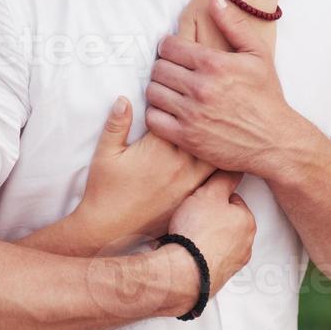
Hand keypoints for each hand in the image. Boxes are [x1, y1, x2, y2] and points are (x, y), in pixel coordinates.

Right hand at [75, 96, 215, 246]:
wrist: (108, 230)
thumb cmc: (105, 191)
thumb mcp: (106, 153)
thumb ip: (117, 124)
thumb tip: (124, 99)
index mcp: (158, 148)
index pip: (182, 117)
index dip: (187, 106)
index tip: (188, 99)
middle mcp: (178, 164)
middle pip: (205, 134)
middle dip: (208, 122)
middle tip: (215, 111)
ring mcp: (188, 183)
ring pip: (215, 157)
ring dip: (218, 144)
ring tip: (225, 133)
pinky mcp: (191, 199)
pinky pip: (215, 180)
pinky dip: (220, 168)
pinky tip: (225, 160)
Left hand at [147, 0, 305, 176]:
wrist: (275, 141)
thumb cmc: (267, 97)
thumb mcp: (258, 54)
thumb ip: (233, 25)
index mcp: (214, 64)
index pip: (169, 46)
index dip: (168, 47)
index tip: (173, 52)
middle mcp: (200, 87)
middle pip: (158, 69)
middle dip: (163, 67)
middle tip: (172, 72)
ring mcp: (191, 114)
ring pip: (153, 92)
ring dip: (158, 89)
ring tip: (170, 90)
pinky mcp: (186, 138)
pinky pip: (154, 119)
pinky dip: (157, 114)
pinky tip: (168, 111)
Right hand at [167, 170, 255, 297]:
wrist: (184, 272)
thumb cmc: (197, 232)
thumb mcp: (209, 193)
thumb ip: (224, 178)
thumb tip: (235, 168)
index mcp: (248, 222)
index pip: (233, 200)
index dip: (213, 198)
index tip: (200, 201)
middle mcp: (245, 245)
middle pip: (225, 222)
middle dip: (209, 219)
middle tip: (192, 217)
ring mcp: (233, 264)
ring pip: (217, 242)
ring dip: (203, 238)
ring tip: (186, 234)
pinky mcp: (218, 278)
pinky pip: (209, 259)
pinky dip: (199, 255)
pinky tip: (186, 251)